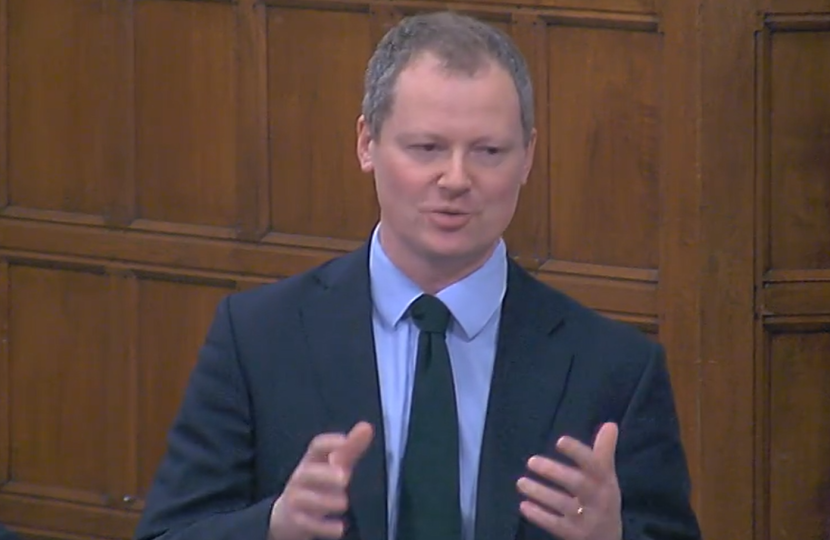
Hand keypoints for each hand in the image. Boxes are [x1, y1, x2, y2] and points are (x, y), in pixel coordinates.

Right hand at [269, 422, 373, 539]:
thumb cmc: (317, 483)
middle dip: (324, 474)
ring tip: (344, 503)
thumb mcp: (333, 464)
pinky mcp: (297, 521)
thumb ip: (351, 448)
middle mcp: (301, 478)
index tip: (344, 440)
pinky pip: (307, 524)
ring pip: (306, 499)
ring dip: (324, 501)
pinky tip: (340, 529)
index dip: (328, 443)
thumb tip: (367, 426)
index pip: (316, 447)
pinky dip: (323, 527)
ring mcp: (297, 500)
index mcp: (312, 461)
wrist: (288, 515)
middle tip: (344, 476)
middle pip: (308, 473)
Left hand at [516, 422, 621, 539]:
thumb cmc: (603, 501)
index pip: (595, 465)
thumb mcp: (606, 478)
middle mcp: (598, 500)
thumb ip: (603, 452)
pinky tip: (524, 505)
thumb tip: (610, 424)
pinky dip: (538, 515)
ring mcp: (586, 519)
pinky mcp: (573, 534)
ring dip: (540, 492)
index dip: (578, 452)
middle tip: (531, 461)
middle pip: (578, 484)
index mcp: (605, 482)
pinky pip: (554, 525)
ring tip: (521, 482)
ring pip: (562, 504)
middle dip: (554, 472)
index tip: (560, 441)